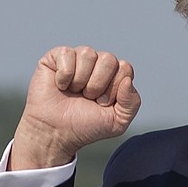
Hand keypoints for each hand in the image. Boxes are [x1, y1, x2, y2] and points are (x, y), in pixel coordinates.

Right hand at [9, 46, 140, 169]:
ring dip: (80, 80)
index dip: (113, 89)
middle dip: (97, 84)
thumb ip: (132, 103)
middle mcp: (97, 64)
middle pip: (109, 59)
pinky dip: (64, 75)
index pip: (125, 68)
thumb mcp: (117, 122)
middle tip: (87, 98)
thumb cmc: (85, 126)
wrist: (55, 133)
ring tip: (73, 92)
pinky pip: (67, 53)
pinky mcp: (56, 57)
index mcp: (114, 75)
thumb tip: (127, 80)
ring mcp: (77, 59)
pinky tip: (60, 86)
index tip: (101, 103)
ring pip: (88, 54)